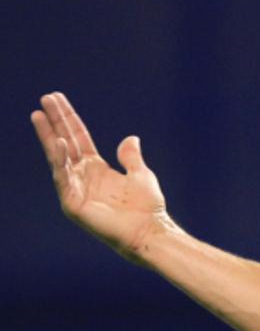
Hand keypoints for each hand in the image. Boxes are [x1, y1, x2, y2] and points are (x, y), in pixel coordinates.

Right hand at [31, 92, 174, 262]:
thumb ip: (131, 157)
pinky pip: (63, 178)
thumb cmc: (147, 207)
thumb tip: (131, 138)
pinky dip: (60, 161)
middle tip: (44, 99)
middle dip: (55, 121)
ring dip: (49, 136)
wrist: (150, 231)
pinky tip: (58, 142)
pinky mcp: (73, 203)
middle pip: (65, 142)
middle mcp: (83, 176)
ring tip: (39, 115)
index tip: (57, 99)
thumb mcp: (141, 174)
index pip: (78, 138)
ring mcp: (76, 189)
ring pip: (58, 157)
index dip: (68, 119)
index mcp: (97, 168)